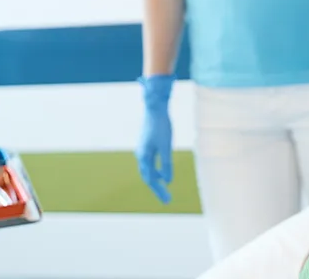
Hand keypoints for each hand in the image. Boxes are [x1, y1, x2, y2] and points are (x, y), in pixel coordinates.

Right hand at [135, 74, 174, 202]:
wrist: (155, 108)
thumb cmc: (161, 127)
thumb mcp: (166, 147)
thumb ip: (166, 164)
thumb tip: (168, 181)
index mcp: (144, 157)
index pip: (151, 180)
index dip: (159, 191)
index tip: (167, 201)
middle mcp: (141, 155)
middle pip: (148, 176)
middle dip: (157, 189)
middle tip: (166, 200)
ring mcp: (143, 149)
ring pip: (148, 170)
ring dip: (156, 180)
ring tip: (164, 189)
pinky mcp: (147, 144)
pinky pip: (150, 162)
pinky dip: (156, 170)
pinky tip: (163, 172)